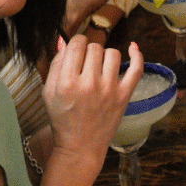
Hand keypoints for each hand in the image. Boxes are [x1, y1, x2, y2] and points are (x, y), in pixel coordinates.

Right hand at [43, 38, 143, 165]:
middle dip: (89, 52)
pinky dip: (137, 54)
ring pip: (112, 53)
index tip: (77, 50)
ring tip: (99, 68)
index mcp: (66, 83)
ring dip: (105, 56)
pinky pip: (136, 67)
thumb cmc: (63, 119)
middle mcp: (89, 84)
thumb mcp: (49, 93)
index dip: (76, 43)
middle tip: (85, 66)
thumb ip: (56, 65)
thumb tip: (64, 40)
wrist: (80, 146)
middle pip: (94, 47)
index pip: (77, 44)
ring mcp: (109, 89)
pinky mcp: (124, 95)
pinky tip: (132, 47)